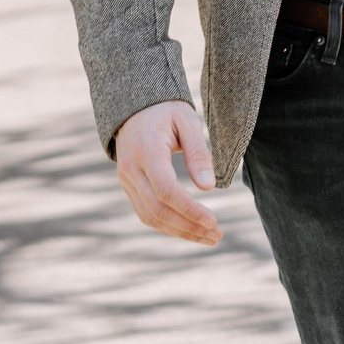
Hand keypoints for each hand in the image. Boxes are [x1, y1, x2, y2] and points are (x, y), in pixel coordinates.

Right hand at [114, 99, 222, 244]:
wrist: (134, 106)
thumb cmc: (166, 110)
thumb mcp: (187, 121)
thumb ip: (198, 153)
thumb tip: (208, 188)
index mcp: (146, 150)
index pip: (165, 190)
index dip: (189, 210)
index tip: (213, 221)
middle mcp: (131, 169)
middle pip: (158, 210)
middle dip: (189, 227)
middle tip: (217, 235)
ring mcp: (126, 180)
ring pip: (150, 217)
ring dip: (180, 232)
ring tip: (209, 237)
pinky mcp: (128, 186)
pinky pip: (146, 213)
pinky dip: (168, 226)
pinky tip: (189, 229)